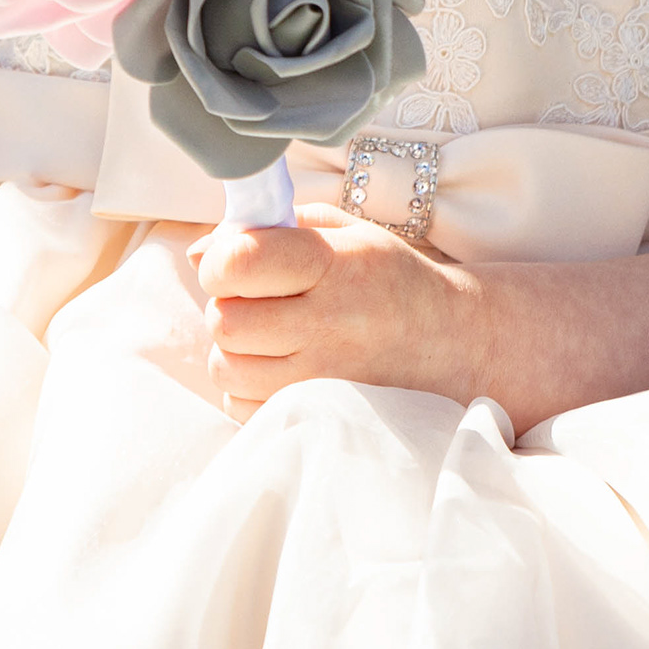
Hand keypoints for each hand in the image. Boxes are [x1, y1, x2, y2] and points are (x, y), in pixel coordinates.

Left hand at [187, 203, 495, 410]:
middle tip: (260, 301)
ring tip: (274, 336)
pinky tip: (283, 368)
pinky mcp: (317, 418)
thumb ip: (267, 231)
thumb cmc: (386, 280)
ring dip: (236, 350)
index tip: (239, 263)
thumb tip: (198, 253)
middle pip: (225, 321)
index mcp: (336, 264)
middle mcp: (331, 323)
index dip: (222, 262)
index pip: (240, 261)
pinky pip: (241, 406)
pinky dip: (249, 387)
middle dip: (229, 307)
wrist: (450, 344)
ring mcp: (324, 379)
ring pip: (226, 368)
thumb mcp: (342, 234)